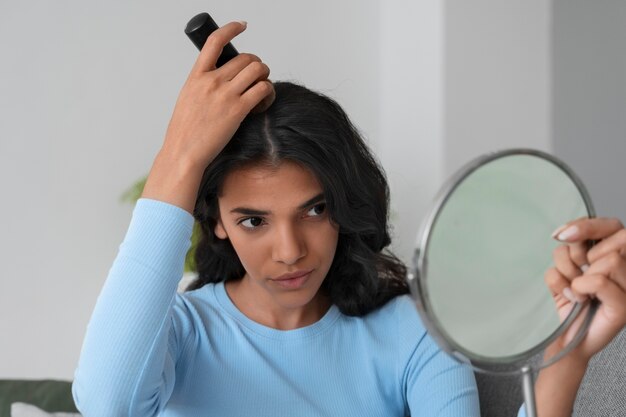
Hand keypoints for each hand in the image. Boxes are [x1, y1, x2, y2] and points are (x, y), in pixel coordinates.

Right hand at [142, 21, 273, 212]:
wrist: (184, 152)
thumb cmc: (185, 132)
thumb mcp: (187, 100)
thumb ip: (203, 85)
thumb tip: (221, 80)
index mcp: (196, 76)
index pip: (215, 42)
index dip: (231, 29)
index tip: (242, 25)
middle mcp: (212, 81)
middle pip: (246, 58)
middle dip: (256, 65)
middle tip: (257, 79)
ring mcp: (225, 94)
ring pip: (258, 70)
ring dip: (265, 77)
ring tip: (261, 91)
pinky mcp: (238, 110)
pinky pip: (263, 90)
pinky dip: (268, 94)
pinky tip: (263, 103)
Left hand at [544, 217, 625, 360]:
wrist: (566, 336)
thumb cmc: (569, 298)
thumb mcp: (565, 266)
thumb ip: (570, 247)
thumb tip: (564, 234)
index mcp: (616, 253)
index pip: (611, 225)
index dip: (586, 226)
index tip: (559, 235)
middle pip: (609, 242)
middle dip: (576, 256)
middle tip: (571, 275)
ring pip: (608, 260)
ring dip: (576, 274)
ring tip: (575, 290)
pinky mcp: (625, 306)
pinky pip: (599, 281)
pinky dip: (579, 288)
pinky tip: (578, 299)